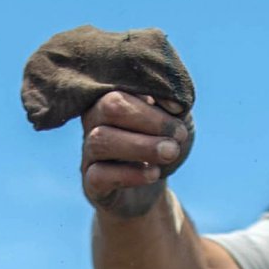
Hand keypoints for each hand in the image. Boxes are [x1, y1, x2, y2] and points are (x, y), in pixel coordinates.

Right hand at [80, 90, 190, 218]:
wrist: (153, 187)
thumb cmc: (162, 143)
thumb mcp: (176, 120)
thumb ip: (175, 105)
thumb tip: (173, 102)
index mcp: (112, 94)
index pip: (123, 81)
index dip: (152, 91)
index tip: (180, 110)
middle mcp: (94, 118)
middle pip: (109, 106)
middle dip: (149, 120)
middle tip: (179, 135)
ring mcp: (89, 150)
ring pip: (101, 140)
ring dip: (142, 146)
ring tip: (171, 152)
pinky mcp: (90, 182)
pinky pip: (99, 175)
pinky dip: (130, 174)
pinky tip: (154, 174)